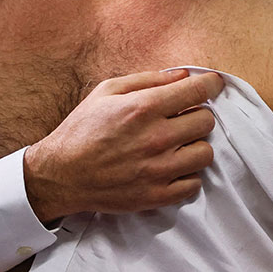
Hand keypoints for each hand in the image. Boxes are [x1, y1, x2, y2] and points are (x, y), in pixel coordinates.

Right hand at [24, 69, 221, 221]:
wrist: (60, 175)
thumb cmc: (82, 129)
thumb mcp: (107, 91)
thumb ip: (147, 79)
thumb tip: (183, 75)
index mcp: (143, 108)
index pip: (198, 91)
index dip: (211, 84)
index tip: (212, 85)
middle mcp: (155, 139)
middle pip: (206, 121)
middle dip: (197, 114)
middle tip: (183, 117)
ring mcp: (158, 171)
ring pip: (206, 153)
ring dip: (194, 145)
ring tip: (177, 145)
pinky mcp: (156, 196)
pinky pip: (194, 183)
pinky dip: (186, 175)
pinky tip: (171, 167)